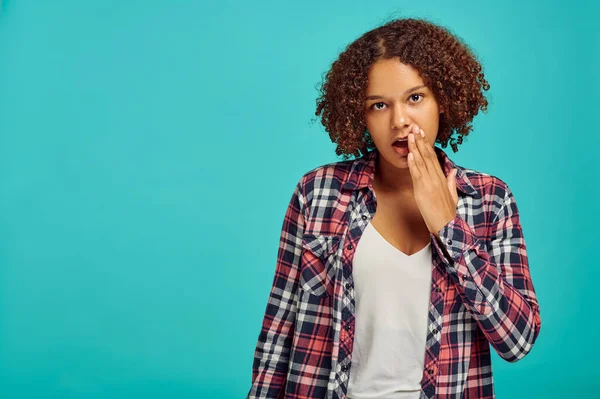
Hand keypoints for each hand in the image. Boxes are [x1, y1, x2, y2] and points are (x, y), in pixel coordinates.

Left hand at [406, 124, 458, 238]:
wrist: (448, 227)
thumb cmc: (447, 214)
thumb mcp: (453, 196)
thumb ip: (452, 182)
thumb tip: (453, 170)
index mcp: (442, 179)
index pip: (433, 157)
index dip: (427, 145)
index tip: (422, 134)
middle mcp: (437, 179)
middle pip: (428, 156)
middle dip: (420, 141)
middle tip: (414, 127)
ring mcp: (430, 184)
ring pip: (422, 163)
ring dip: (415, 148)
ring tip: (410, 136)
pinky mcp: (423, 192)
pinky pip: (417, 175)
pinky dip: (413, 165)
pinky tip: (410, 155)